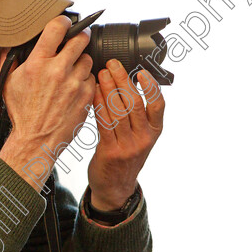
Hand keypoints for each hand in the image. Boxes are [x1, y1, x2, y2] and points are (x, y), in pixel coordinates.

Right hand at [0, 16, 96, 190]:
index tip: (65, 24)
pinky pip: (92, 79)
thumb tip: (15, 43)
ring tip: (71, 72)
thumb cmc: (21, 114)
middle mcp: (58, 70)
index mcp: (38, 63)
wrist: (35, 140)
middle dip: (79, 36)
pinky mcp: (86, 96)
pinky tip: (74, 88)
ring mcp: (75, 83)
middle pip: (80, 38)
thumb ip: (12, 60)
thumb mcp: (8, 84)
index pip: (57, 27)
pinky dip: (85, 81)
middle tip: (77, 40)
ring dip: (81, 62)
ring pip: (87, 59)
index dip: (63, 21)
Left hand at [86, 60, 164, 209]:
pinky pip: (104, 122)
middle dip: (122, 80)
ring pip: (118, 111)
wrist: (115, 187)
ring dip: (108, 88)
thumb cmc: (125, 156)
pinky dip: (99, 104)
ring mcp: (128, 146)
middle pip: (134, 103)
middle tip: (112, 64)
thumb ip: (138, 116)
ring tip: (101, 73)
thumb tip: (127, 83)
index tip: (142, 71)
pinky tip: (93, 92)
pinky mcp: (110, 151)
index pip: (158, 105)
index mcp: (154, 132)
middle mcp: (144, 138)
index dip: (151, 87)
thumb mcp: (140, 137)